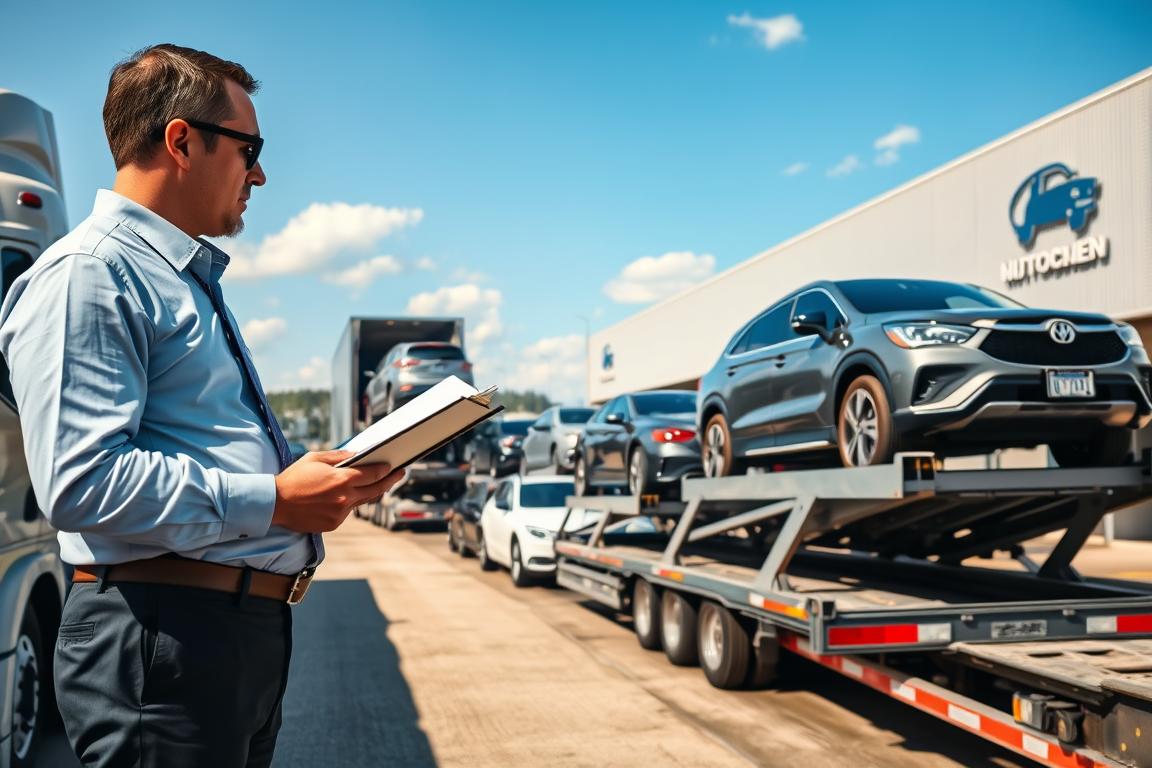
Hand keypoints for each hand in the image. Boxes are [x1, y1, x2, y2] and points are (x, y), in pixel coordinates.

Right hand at [271, 451, 405, 532]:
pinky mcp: (333, 524)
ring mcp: (340, 513)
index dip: (385, 470)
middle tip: (400, 474)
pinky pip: (347, 512)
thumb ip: (339, 457)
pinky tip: (341, 496)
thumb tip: (358, 455)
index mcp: (341, 480)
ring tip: (373, 483)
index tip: (394, 466)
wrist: (275, 503)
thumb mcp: (315, 458)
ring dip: (367, 492)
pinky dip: (348, 503)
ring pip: (361, 501)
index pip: (373, 474)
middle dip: (390, 481)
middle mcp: (344, 498)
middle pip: (375, 490)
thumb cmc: (294, 478)